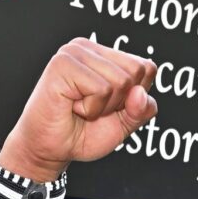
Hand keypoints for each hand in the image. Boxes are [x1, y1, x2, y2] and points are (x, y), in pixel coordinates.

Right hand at [0, 38, 157, 181]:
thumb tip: (140, 93)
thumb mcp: (125, 124)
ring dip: (103, 107)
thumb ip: (142, 110)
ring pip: (120, 82)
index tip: (108, 106)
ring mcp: (74, 53)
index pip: (146, 68)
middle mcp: (89, 48)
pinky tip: (72, 106)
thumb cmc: (82, 133)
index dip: (135, 97)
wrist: (51, 150)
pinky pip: (101, 89)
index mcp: (105, 56)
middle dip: (120, 102)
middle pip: (136, 73)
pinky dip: (91, 109)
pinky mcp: (62, 64)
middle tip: (92, 107)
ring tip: (80, 108)